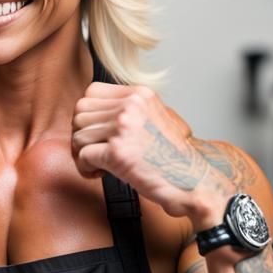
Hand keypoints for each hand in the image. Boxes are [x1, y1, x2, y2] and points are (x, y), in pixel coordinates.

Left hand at [71, 82, 228, 225]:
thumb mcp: (155, 118)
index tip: (97, 132)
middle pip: (81, 112)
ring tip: (99, 164)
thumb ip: (129, 109)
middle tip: (94, 151)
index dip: (89, 114)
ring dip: (83, 154)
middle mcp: (131, 106)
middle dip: (82, 135)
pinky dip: (86, 168)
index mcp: (140, 95)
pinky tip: (100, 173)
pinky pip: (83, 156)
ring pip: (78, 135)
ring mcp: (123, 127)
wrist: (193, 180)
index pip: (92, 92)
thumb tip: (96, 112)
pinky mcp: (117, 152)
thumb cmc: (175, 156)